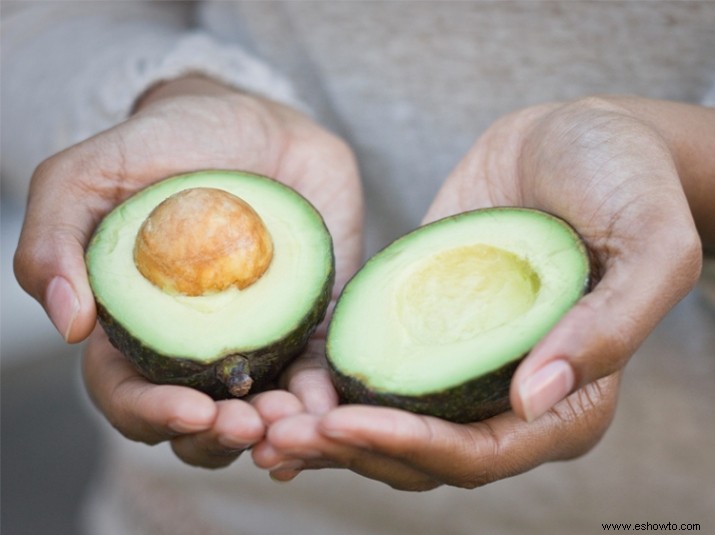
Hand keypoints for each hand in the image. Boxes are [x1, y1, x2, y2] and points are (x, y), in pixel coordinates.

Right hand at [14, 76, 362, 466]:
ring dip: (278, 431)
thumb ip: (52, 242)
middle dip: (222, 437)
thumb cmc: (169, 144)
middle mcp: (195, 348)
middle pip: (199, 424)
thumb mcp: (88, 175)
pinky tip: (332, 408)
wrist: (257, 125)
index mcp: (135, 330)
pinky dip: (324, 400)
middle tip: (251, 425)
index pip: (130, 398)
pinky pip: (319, 375)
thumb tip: (69, 325)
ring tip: (297, 419)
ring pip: (261, 414)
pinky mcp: (311, 325)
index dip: (154, 416)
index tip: (192, 411)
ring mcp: (257, 341)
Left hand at [253, 96, 703, 488]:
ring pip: (387, 424)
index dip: (412, 447)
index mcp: (567, 403)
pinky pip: (372, 370)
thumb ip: (608, 327)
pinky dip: (327, 386)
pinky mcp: (422, 326)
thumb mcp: (652, 243)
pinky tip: (278, 382)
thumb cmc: (627, 180)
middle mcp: (507, 399)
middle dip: (351, 451)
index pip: (480, 454)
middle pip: (422, 454)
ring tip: (259, 421)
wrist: (576, 137)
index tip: (344, 426)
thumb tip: (533, 399)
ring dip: (325, 432)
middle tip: (276, 437)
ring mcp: (459, 365)